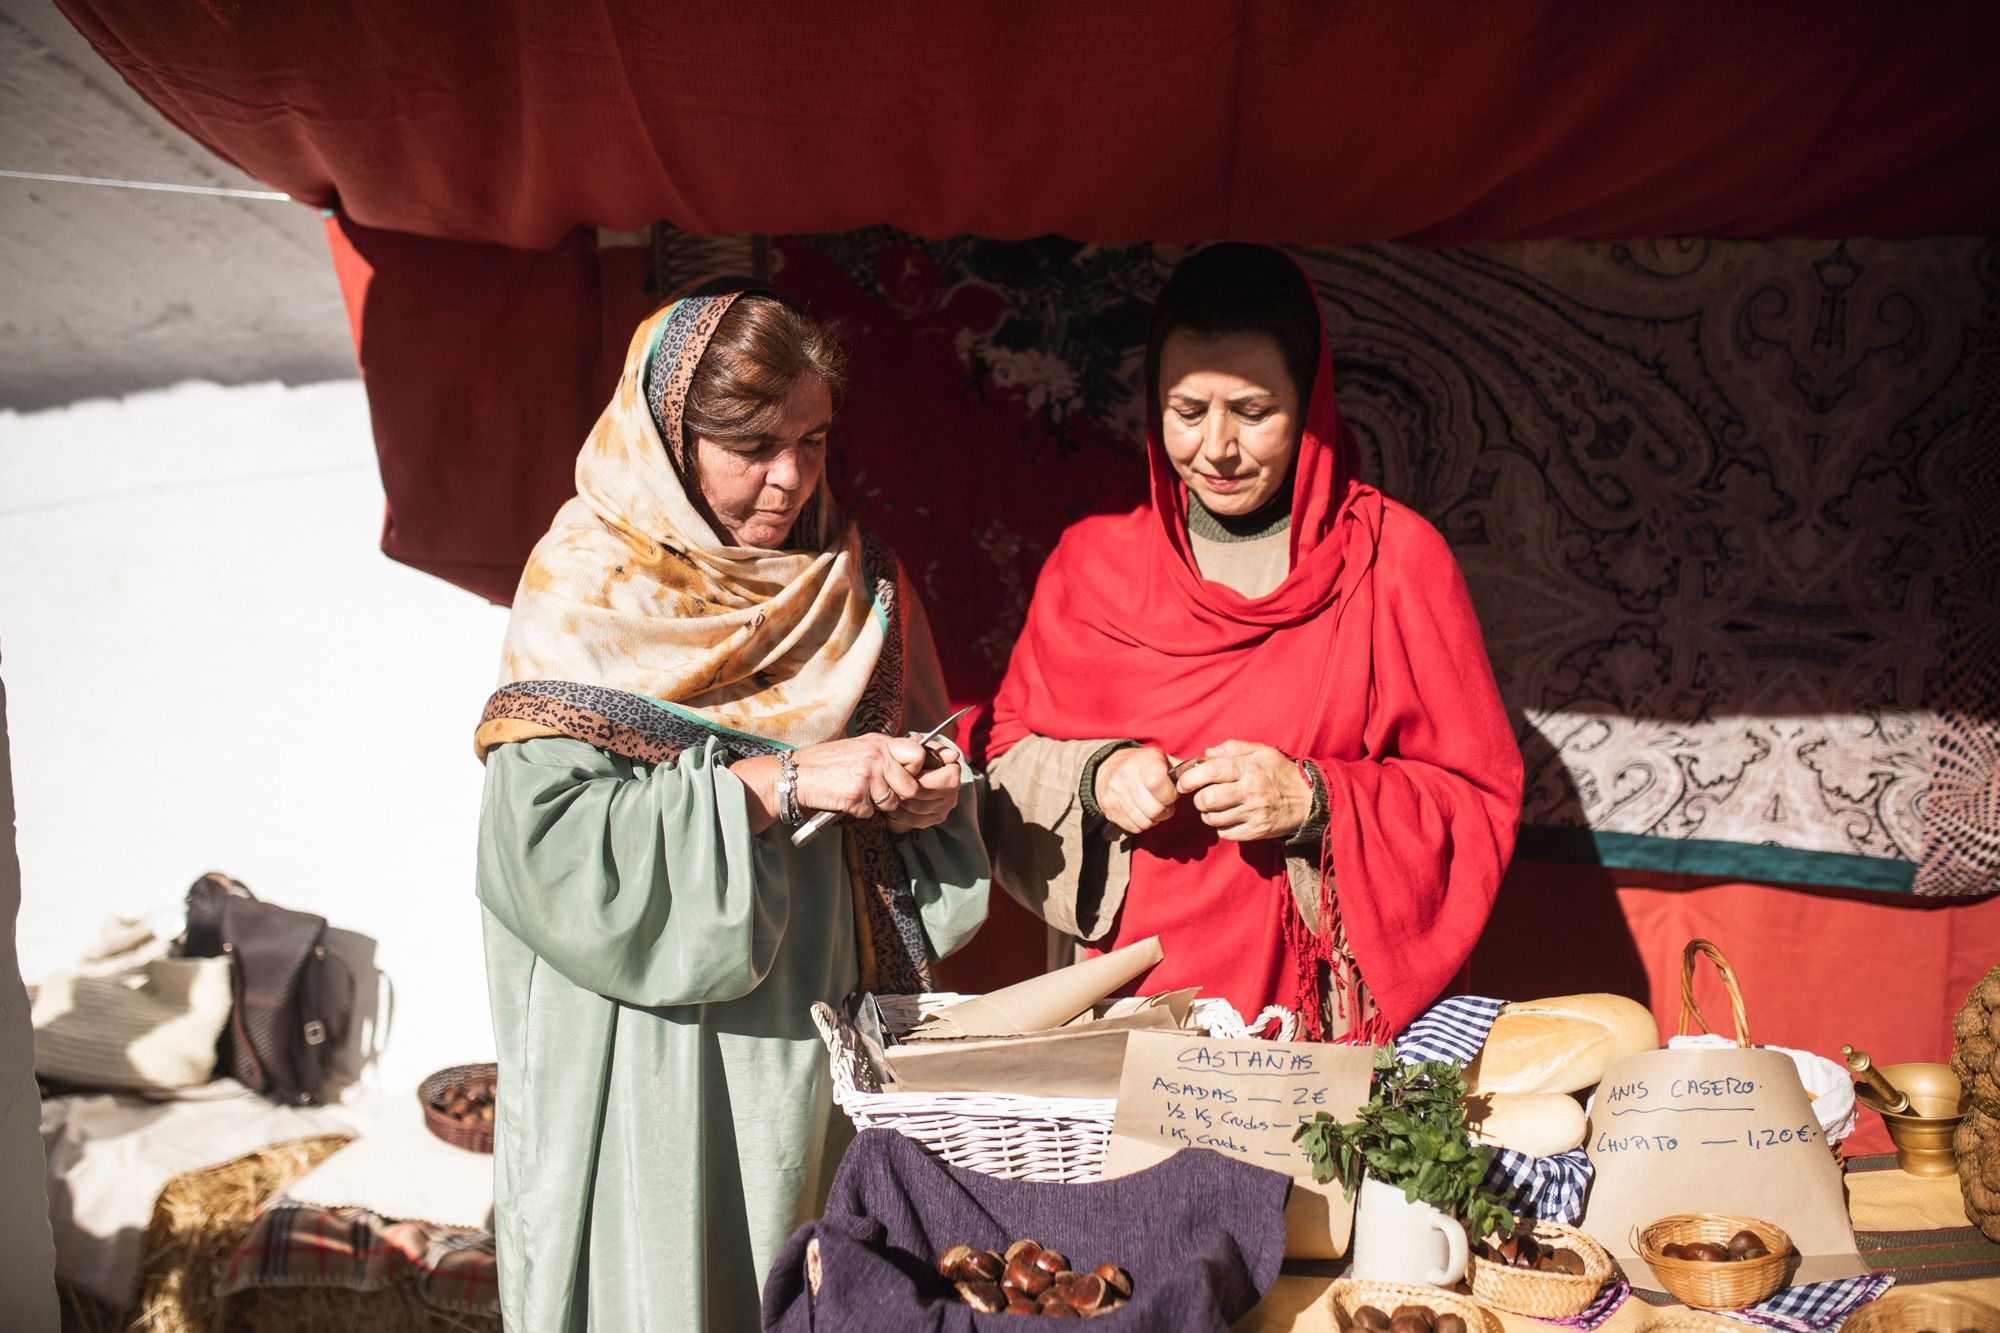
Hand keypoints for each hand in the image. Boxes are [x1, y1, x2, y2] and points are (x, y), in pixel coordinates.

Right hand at [792, 733, 928, 820]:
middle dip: (898, 796)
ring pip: (891, 803)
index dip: (916, 770)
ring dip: (876, 804)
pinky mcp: (856, 794)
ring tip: (857, 792)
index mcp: (879, 742)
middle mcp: (876, 756)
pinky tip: (845, 798)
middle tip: (880, 792)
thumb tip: (912, 765)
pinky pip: (870, 812)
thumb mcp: (859, 747)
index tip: (905, 776)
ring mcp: (867, 775)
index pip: (919, 754)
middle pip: (911, 787)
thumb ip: (883, 754)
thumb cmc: (826, 763)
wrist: (796, 775)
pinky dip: (858, 810)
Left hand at [883, 738, 963, 833]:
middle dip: (906, 790)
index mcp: (954, 773)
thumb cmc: (915, 759)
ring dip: (902, 802)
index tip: (906, 773)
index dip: (920, 778)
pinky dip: (903, 814)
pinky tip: (895, 805)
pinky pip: (917, 821)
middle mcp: (953, 792)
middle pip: (926, 796)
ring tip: (891, 793)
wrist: (912, 773)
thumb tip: (954, 755)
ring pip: (919, 809)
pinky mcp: (937, 818)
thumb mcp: (919, 748)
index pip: (943, 781)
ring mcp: (945, 807)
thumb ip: (932, 748)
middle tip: (892, 784)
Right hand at [1093, 746, 1178, 834]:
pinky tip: (1141, 811)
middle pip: (1154, 810)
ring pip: (1145, 821)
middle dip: (1165, 811)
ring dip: (1154, 819)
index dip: (1170, 794)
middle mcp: (1125, 775)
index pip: (1158, 783)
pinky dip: (1142, 824)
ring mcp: (1115, 793)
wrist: (1108, 767)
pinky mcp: (1109, 809)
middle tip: (1164, 804)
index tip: (1172, 793)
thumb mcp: (1161, 759)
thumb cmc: (1143, 765)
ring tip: (1152, 807)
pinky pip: (1134, 828)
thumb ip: (1182, 768)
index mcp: (1144, 760)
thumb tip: (1203, 772)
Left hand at [1174, 739, 1310, 842]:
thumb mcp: (1262, 751)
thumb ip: (1233, 748)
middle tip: (1202, 796)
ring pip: (1213, 818)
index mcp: (1249, 768)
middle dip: (1198, 799)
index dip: (1190, 777)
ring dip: (1208, 814)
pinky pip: (1225, 833)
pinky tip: (1228, 817)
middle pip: (1208, 799)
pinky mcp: (1256, 831)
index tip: (1183, 782)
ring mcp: (1254, 813)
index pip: (1212, 772)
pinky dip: (1221, 826)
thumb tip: (1207, 753)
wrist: (1308, 800)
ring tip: (1215, 807)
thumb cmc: (1279, 772)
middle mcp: (1251, 791)